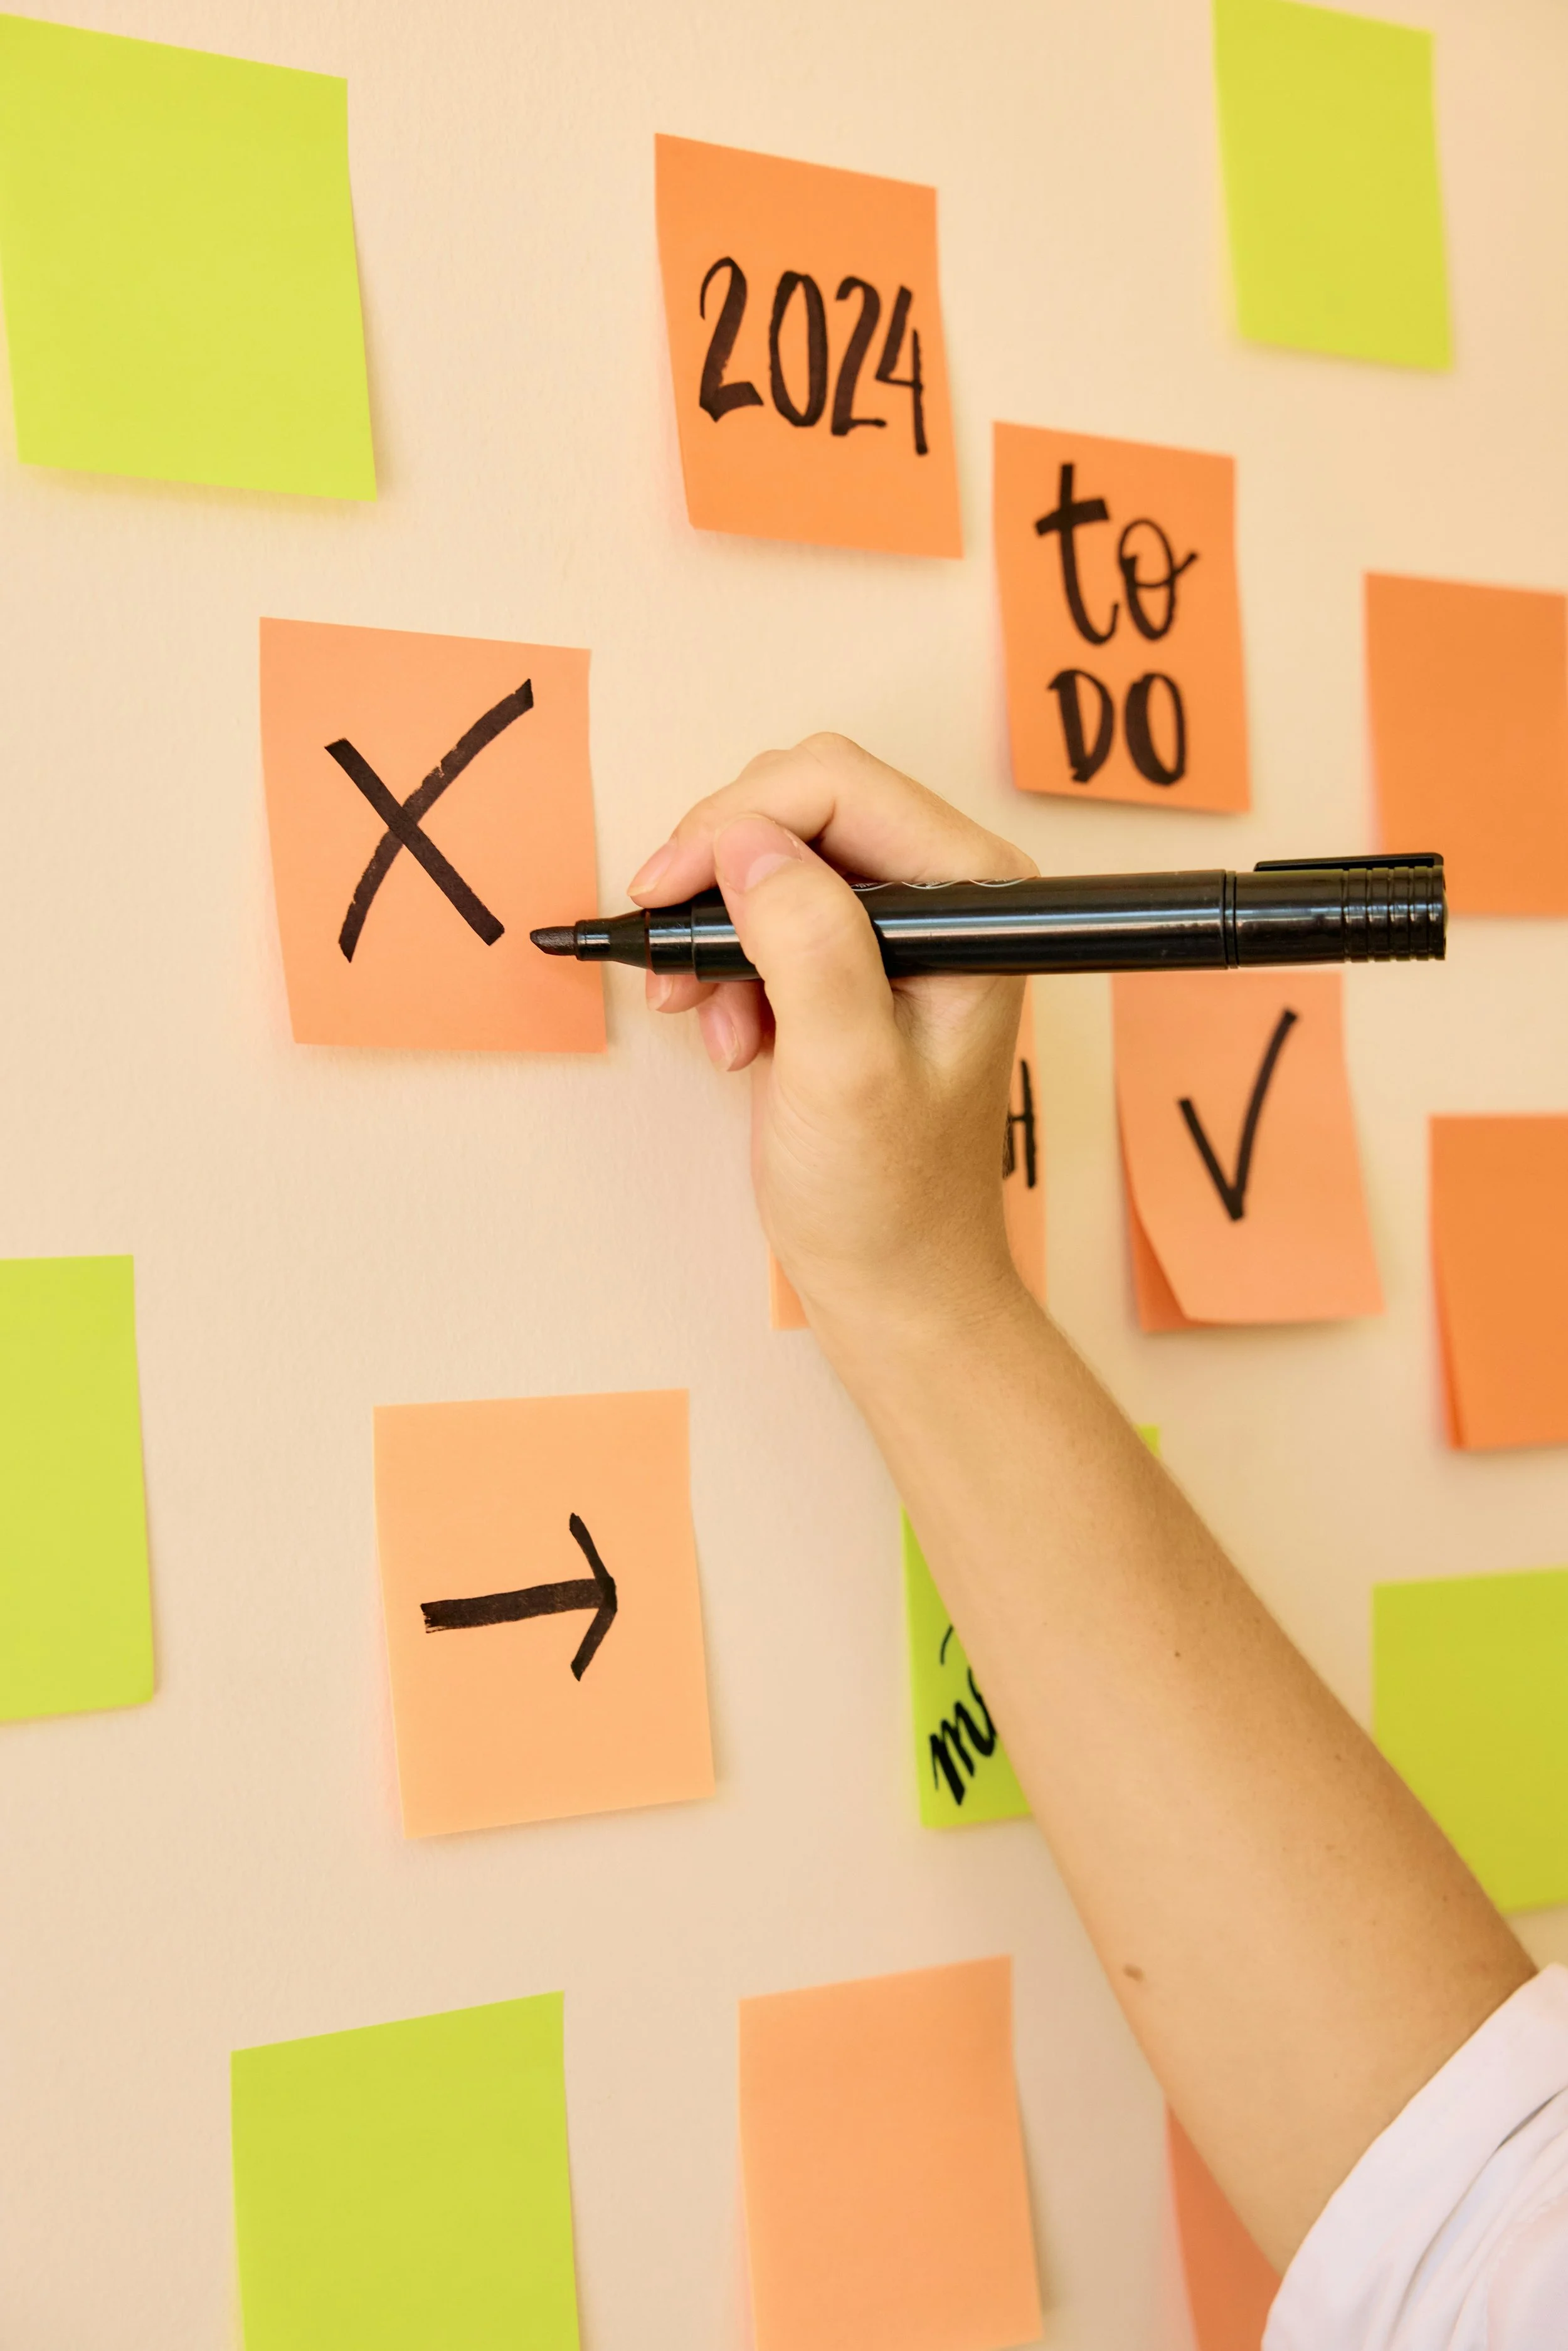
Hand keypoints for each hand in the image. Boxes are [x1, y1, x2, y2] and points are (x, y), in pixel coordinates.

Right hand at [627, 734, 1037, 1335]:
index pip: (839, 786)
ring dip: (713, 923)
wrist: (892, 1280)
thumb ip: (807, 946)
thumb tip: (748, 846)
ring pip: (769, 853)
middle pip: (800, 803)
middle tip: (670, 944)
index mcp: (974, 899)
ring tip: (701, 1012)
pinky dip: (720, 961)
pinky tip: (726, 1032)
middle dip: (720, 868)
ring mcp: (892, 928)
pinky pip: (760, 912)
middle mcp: (944, 896)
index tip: (668, 889)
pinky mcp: (844, 963)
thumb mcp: (844, 1072)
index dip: (739, 823)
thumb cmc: (890, 1197)